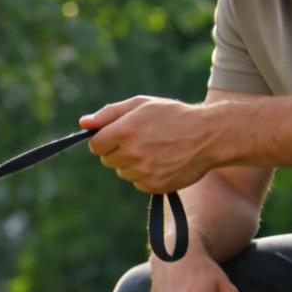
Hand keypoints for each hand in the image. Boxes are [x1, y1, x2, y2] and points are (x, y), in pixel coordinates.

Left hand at [81, 96, 218, 193]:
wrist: (208, 136)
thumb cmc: (173, 116)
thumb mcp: (141, 104)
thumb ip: (109, 114)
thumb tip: (83, 123)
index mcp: (124, 130)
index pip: (95, 144)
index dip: (105, 139)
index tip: (117, 134)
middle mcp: (131, 153)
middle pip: (107, 160)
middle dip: (118, 150)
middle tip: (140, 139)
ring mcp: (143, 172)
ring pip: (122, 172)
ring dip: (131, 163)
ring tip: (155, 149)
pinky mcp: (155, 186)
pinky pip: (138, 183)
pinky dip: (145, 175)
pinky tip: (162, 162)